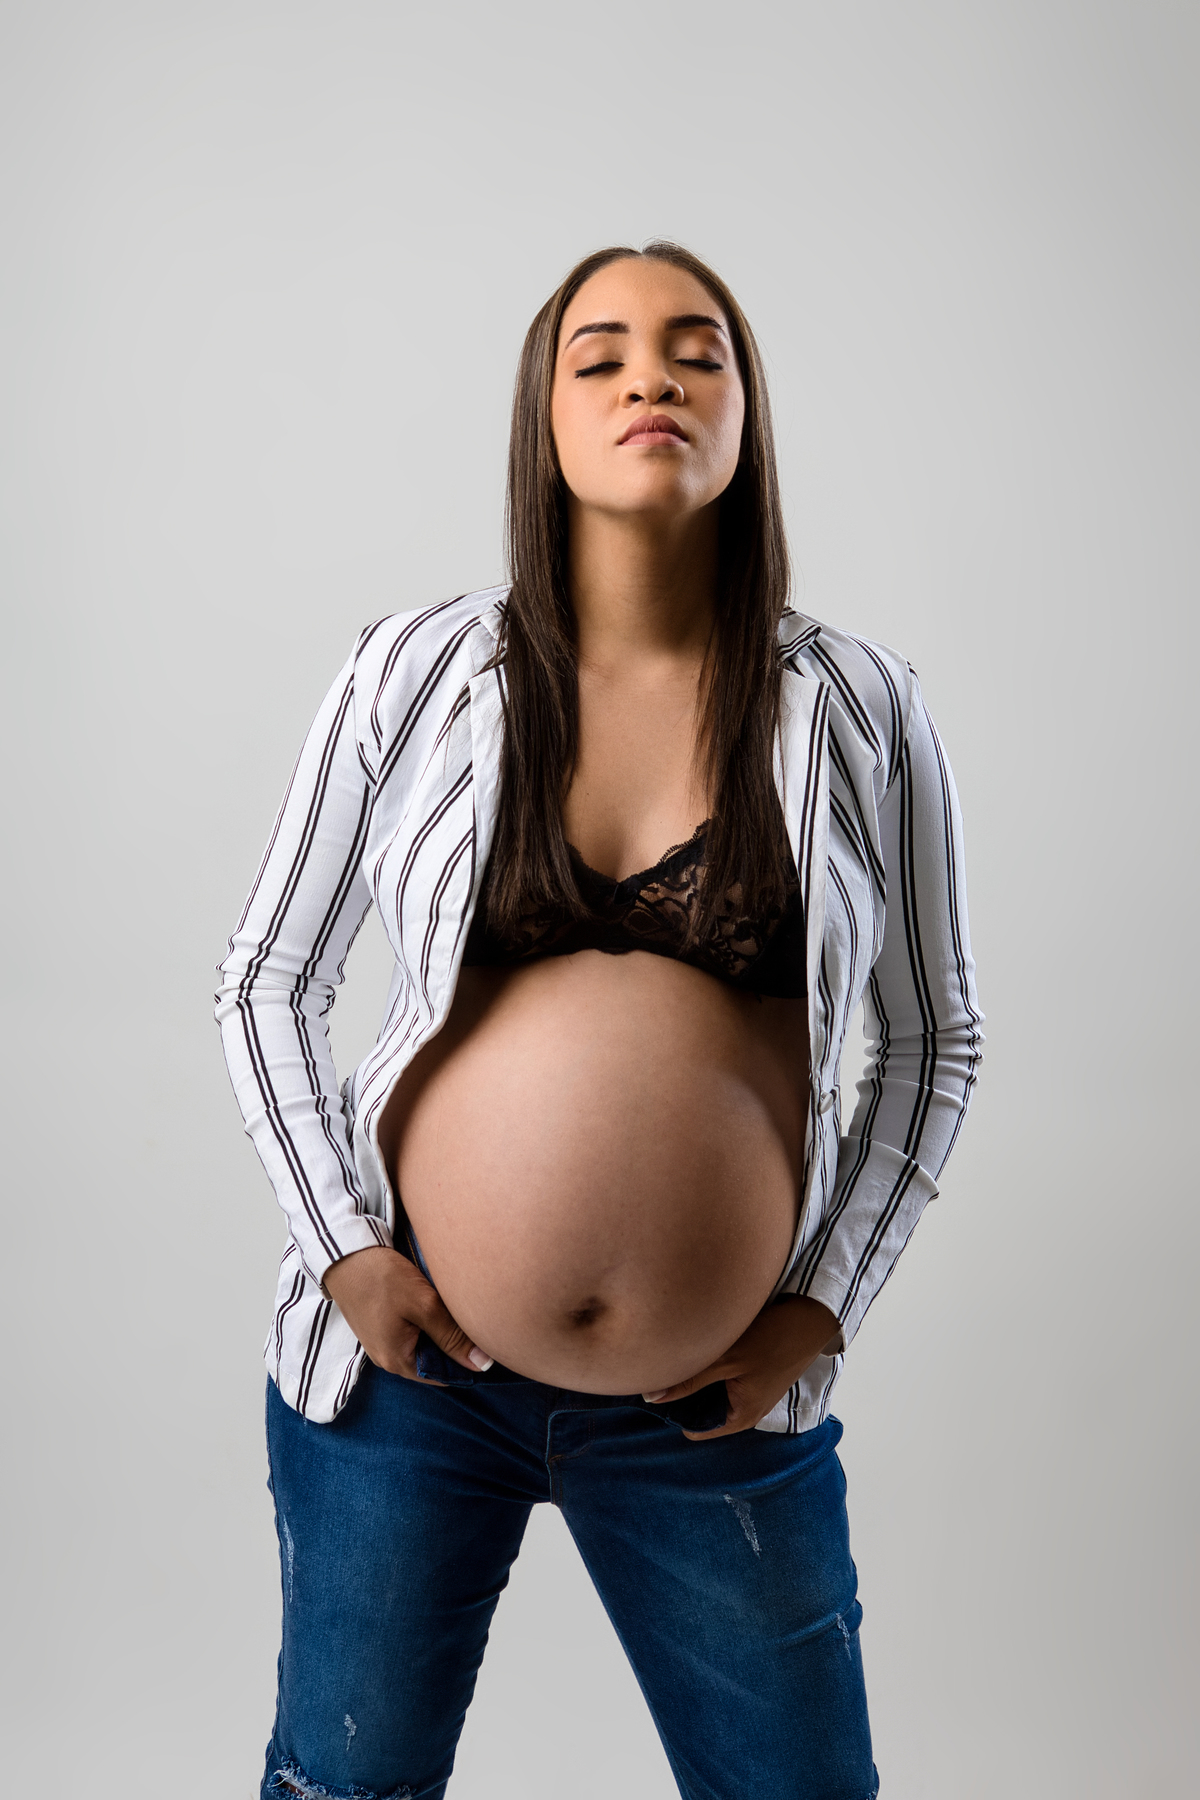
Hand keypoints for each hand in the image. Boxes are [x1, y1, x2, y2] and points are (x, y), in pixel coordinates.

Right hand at [322, 1245, 492, 1381]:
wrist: (345, 1254)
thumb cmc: (383, 1278)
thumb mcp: (424, 1305)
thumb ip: (453, 1337)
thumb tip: (483, 1364)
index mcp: (397, 1361)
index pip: (443, 1376)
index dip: (466, 1361)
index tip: (484, 1340)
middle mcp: (387, 1359)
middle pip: (433, 1361)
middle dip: (452, 1344)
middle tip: (469, 1318)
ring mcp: (381, 1343)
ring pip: (423, 1345)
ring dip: (438, 1331)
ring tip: (450, 1309)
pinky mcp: (379, 1326)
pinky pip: (410, 1333)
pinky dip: (424, 1322)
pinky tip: (431, 1304)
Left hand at [643, 1296, 841, 1439]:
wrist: (812, 1315)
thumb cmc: (774, 1339)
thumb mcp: (727, 1360)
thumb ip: (689, 1380)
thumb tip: (650, 1395)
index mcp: (740, 1418)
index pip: (694, 1429)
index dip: (673, 1412)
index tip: (658, 1389)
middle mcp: (745, 1411)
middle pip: (701, 1410)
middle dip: (683, 1393)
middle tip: (665, 1368)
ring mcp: (751, 1393)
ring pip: (711, 1392)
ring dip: (697, 1377)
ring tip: (681, 1356)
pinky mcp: (753, 1375)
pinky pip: (722, 1379)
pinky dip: (711, 1368)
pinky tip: (702, 1348)